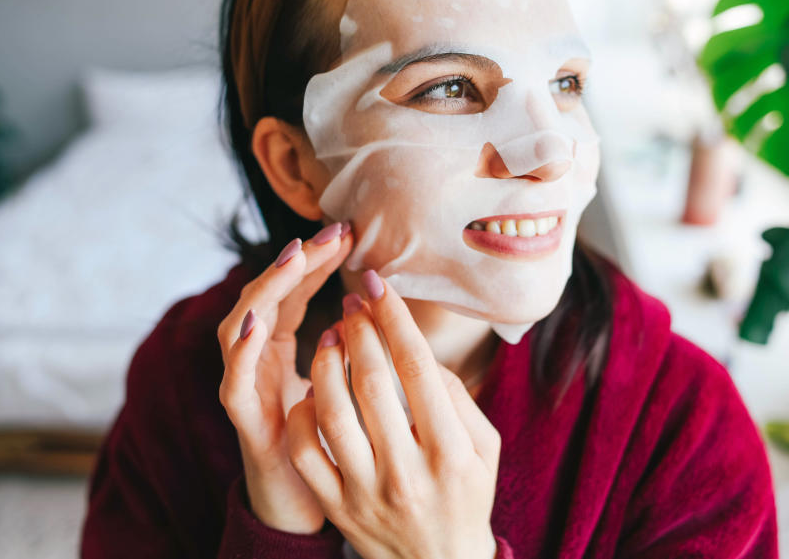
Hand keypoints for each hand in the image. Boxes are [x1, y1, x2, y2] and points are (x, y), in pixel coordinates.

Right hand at [216, 222, 351, 533]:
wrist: (303, 499)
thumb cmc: (327, 436)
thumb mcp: (344, 379)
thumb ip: (354, 343)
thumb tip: (386, 304)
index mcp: (282, 346)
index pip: (295, 290)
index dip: (317, 259)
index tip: (347, 232)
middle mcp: (258, 358)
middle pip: (267, 297)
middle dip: (296, 262)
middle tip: (329, 235)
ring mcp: (246, 385)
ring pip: (241, 328)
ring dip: (266, 291)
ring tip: (293, 260)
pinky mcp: (243, 419)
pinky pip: (235, 381)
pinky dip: (242, 350)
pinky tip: (257, 322)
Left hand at [285, 272, 500, 558]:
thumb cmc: (467, 494)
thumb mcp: (485, 448)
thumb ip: (456, 397)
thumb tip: (416, 351)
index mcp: (451, 452)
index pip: (417, 368)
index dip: (394, 318)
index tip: (379, 284)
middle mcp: (406, 472)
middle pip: (372, 382)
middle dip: (359, 329)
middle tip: (352, 300)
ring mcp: (365, 491)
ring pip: (331, 411)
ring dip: (327, 362)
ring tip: (331, 335)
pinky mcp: (335, 505)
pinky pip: (305, 449)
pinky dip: (303, 411)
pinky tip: (314, 389)